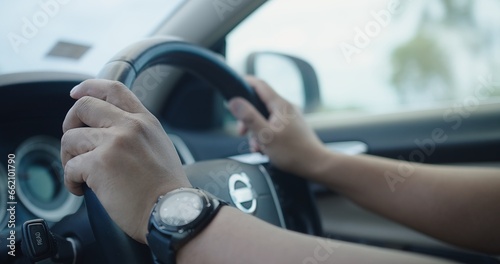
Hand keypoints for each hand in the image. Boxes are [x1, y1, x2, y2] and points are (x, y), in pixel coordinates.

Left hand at [61, 79, 190, 242]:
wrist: (172, 210)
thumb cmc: (166, 189)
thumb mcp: (159, 146)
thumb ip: (136, 133)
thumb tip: (107, 133)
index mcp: (144, 121)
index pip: (113, 89)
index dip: (89, 87)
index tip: (75, 94)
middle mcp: (129, 126)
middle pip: (84, 107)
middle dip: (69, 123)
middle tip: (74, 144)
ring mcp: (114, 143)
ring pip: (70, 138)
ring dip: (69, 157)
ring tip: (80, 173)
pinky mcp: (99, 164)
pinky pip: (70, 167)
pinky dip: (70, 181)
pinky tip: (82, 190)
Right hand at [228, 76, 328, 178]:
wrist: (316, 165)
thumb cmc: (294, 153)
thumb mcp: (266, 136)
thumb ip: (249, 117)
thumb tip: (234, 101)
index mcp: (281, 105)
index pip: (259, 85)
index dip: (244, 83)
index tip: (232, 88)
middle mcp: (287, 108)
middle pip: (259, 104)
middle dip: (247, 118)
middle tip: (242, 132)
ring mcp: (290, 117)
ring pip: (264, 117)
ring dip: (256, 131)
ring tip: (257, 147)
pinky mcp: (291, 127)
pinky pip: (272, 126)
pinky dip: (265, 135)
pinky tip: (265, 149)